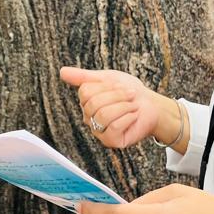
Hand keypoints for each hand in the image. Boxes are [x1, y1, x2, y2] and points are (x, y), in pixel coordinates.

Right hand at [59, 66, 180, 149]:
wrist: (152, 106)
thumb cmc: (129, 92)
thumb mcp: (107, 78)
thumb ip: (83, 77)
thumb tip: (61, 72)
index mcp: (86, 102)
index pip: (85, 92)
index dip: (106, 86)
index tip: (121, 85)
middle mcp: (89, 118)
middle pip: (94, 104)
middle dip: (117, 96)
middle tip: (131, 95)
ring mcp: (99, 131)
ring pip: (103, 115)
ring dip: (124, 106)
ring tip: (133, 105)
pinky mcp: (111, 141)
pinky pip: (114, 127)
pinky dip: (128, 118)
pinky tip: (134, 116)